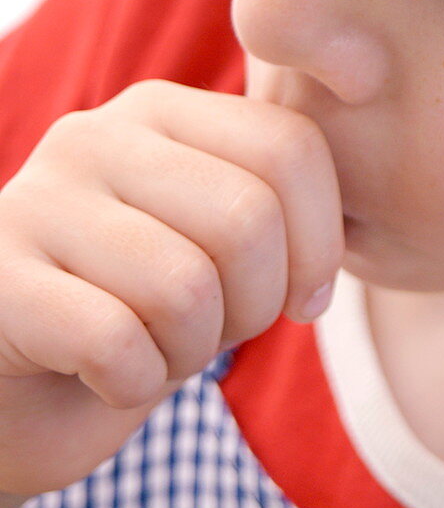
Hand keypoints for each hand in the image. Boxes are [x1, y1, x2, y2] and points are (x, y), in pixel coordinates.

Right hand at [0, 80, 343, 496]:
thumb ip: (275, 212)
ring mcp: (35, 202)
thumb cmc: (140, 315)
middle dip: (255, 306)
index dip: (320, 243)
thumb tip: (348, 238)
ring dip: (190, 351)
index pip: (290, 148)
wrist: (21, 394)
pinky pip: (115, 344)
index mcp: (162, 113)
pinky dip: (132, 384)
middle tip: (213, 330)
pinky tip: (102, 375)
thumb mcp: (218, 249)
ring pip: (185, 288)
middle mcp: (95, 136)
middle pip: (248, 218)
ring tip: (154, 347)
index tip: (301, 298)